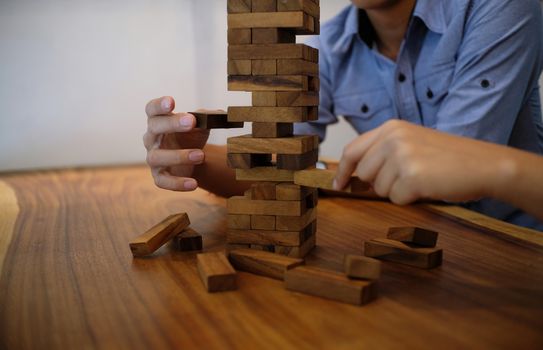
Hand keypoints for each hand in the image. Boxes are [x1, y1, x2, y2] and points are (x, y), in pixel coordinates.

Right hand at [143, 96, 209, 190]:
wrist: (193, 158)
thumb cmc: (192, 136)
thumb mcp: (200, 125)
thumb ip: (207, 118)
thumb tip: (220, 114)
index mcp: (159, 120)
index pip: (152, 109)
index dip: (159, 105)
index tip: (172, 101)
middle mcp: (152, 138)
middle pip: (154, 128)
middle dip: (172, 124)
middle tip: (191, 121)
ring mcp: (153, 157)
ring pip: (157, 157)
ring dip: (179, 156)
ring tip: (201, 155)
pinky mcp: (159, 176)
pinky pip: (163, 181)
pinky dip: (178, 183)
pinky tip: (193, 184)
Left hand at [333, 120, 510, 204]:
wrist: (484, 164)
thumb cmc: (450, 157)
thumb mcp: (413, 142)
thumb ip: (384, 152)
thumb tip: (355, 176)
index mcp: (391, 127)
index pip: (352, 150)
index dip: (343, 170)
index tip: (339, 184)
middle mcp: (392, 138)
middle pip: (363, 173)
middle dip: (379, 183)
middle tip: (407, 179)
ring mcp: (401, 156)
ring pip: (379, 189)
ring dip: (398, 191)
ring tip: (422, 179)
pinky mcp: (411, 176)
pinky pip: (396, 199)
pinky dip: (411, 199)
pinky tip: (429, 186)